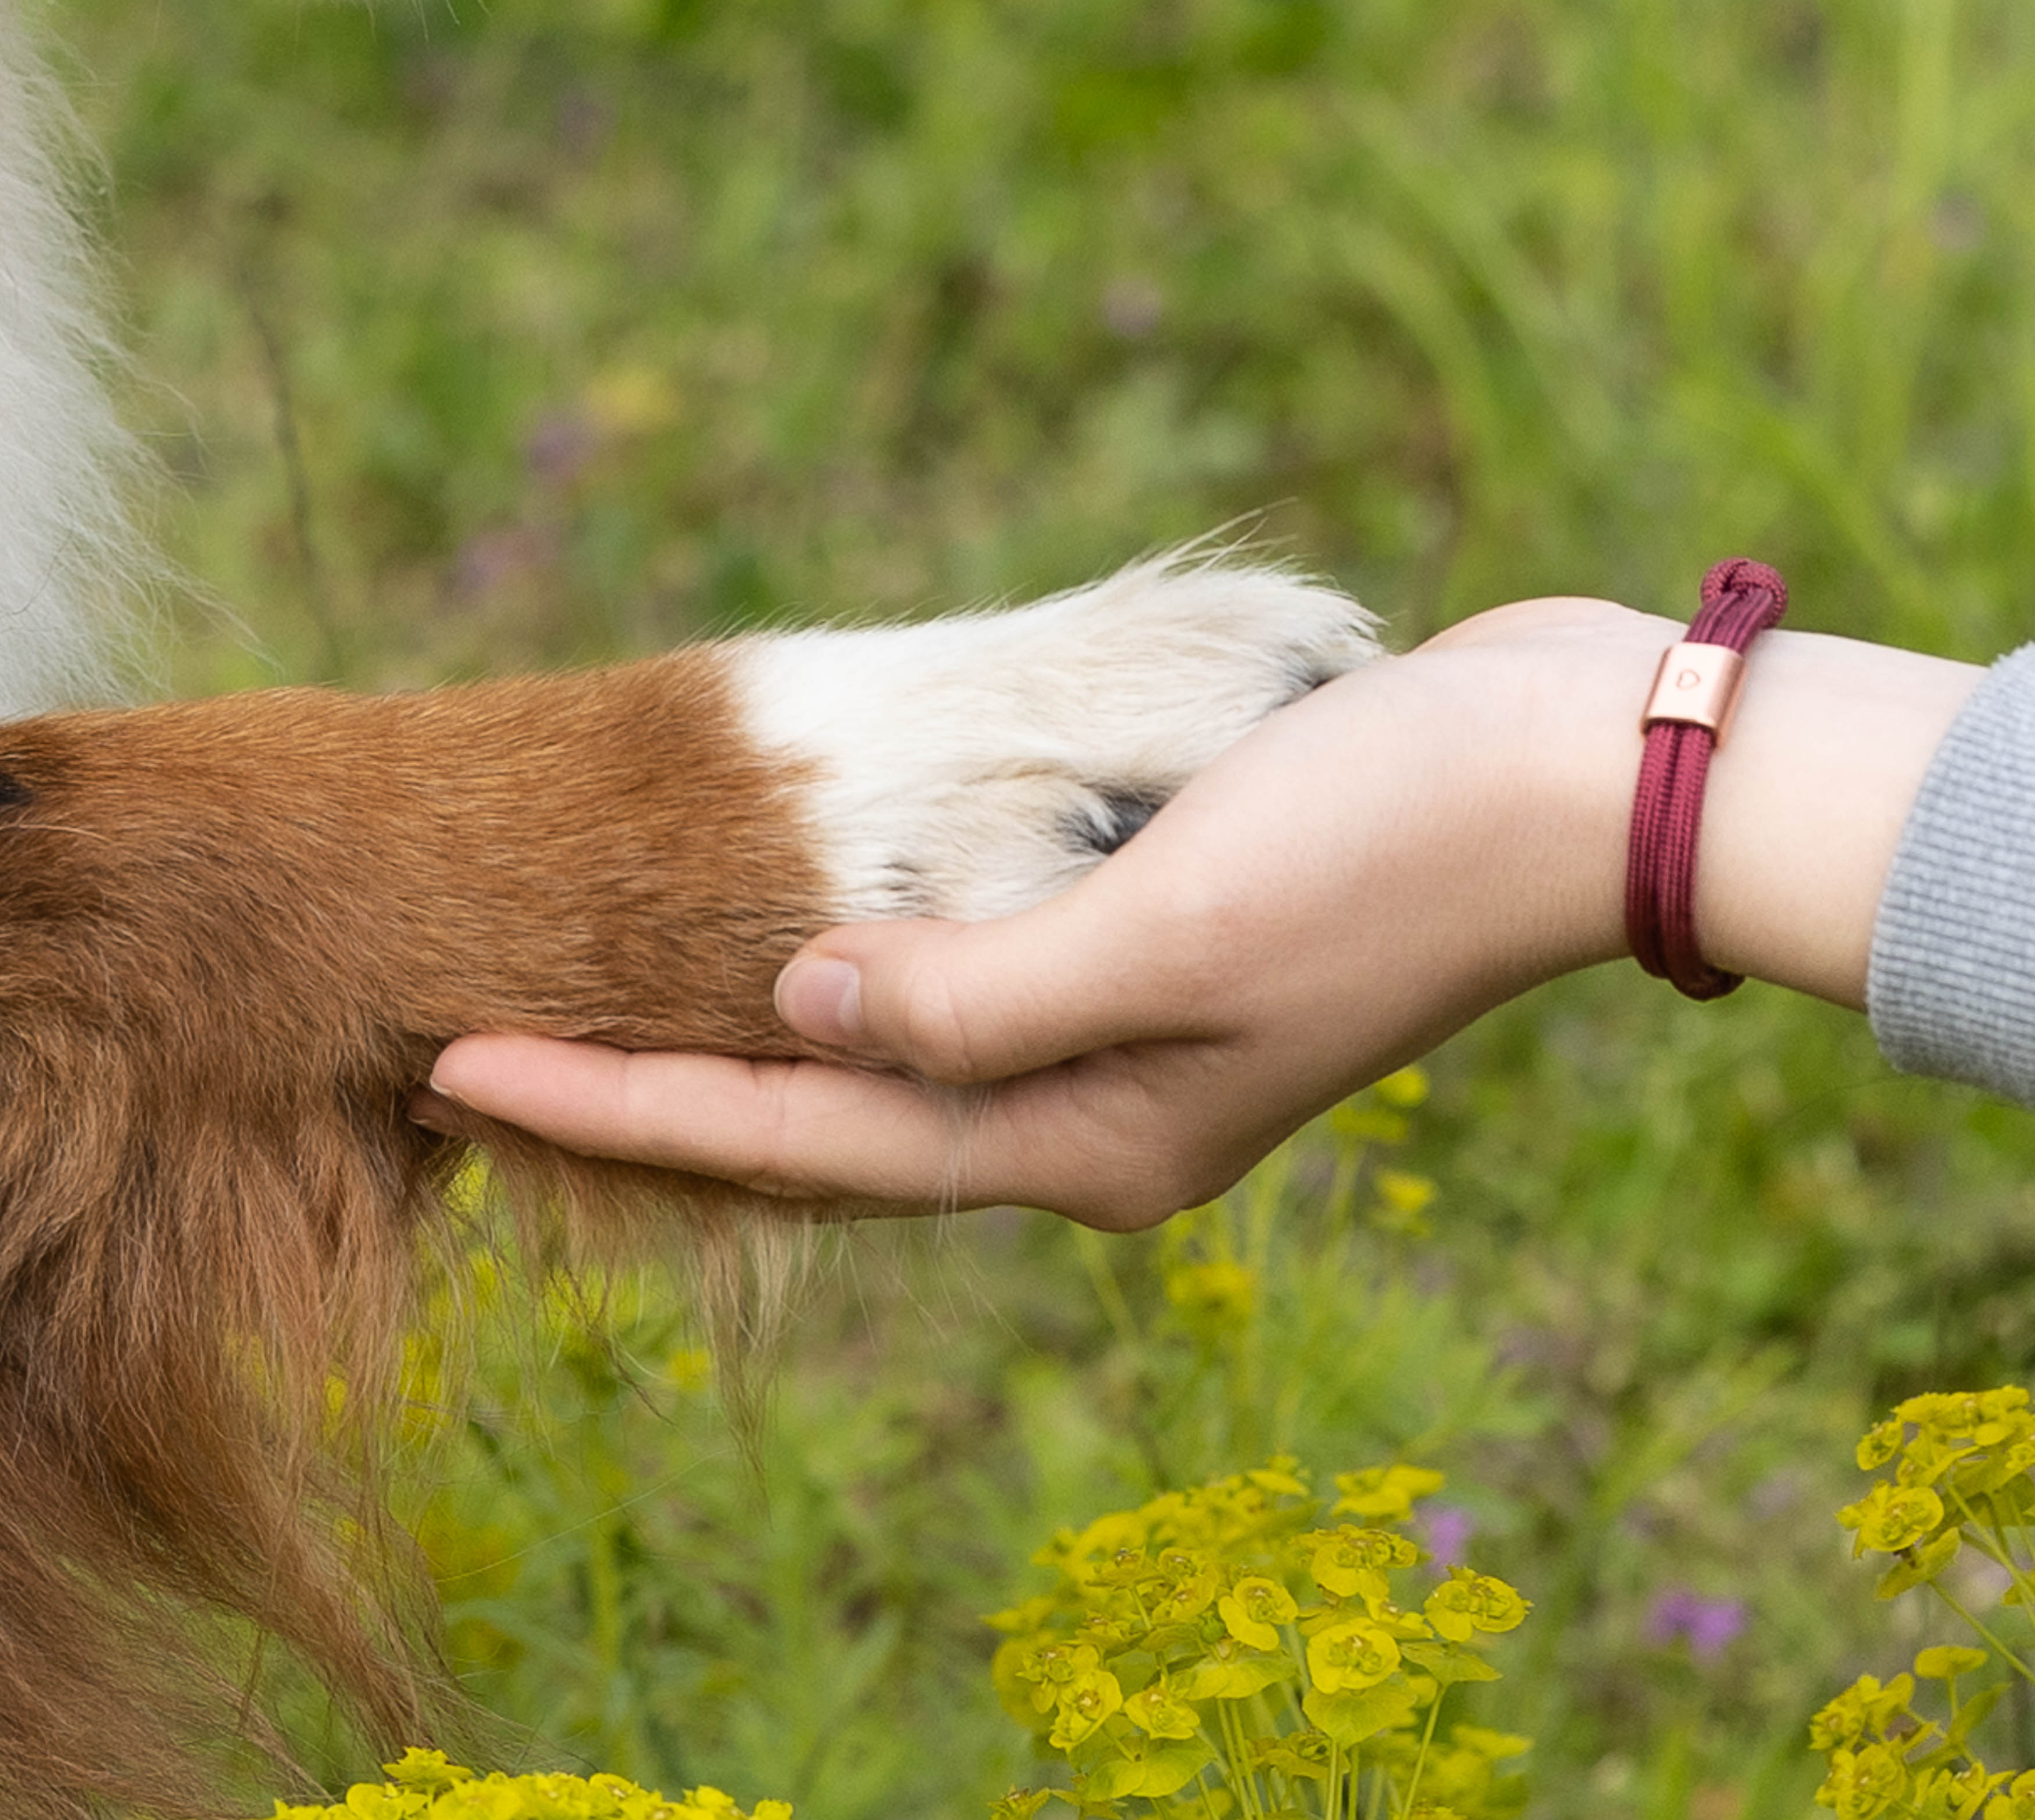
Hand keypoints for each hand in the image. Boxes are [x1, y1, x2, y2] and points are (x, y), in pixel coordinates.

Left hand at [425, 597, 1979, 1227]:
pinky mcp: (1167, 946)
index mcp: (1092, 1140)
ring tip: (595, 1003)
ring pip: (892, 1060)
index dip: (622, 1110)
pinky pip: (967, 980)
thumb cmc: (1386, 846)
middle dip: (653, 1100)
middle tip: (468, 1054)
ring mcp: (1137, 1036)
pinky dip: (864, 964)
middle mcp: (1100, 1114)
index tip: (453, 1065)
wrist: (1581, 775)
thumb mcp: (1166, 929)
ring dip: (745, 1037)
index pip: (802, 1142)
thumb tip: (801, 1008)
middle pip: (827, 1130)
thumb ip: (970, 993)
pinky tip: (787, 931)